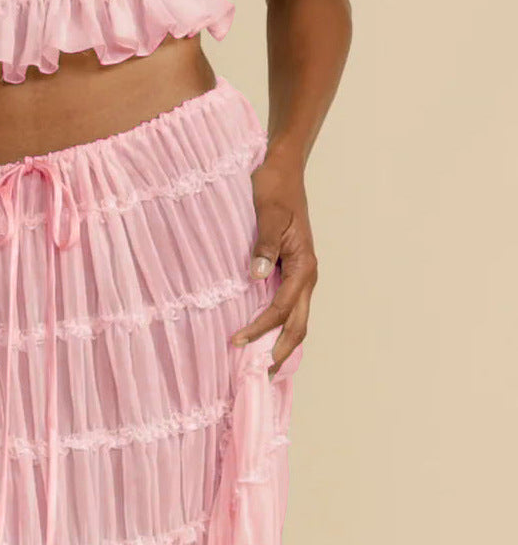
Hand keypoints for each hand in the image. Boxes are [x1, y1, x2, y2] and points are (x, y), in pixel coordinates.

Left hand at [230, 150, 317, 375]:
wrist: (282, 169)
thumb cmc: (274, 189)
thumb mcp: (268, 214)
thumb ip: (263, 245)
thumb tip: (256, 276)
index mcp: (304, 265)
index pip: (282, 308)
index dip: (260, 328)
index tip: (236, 342)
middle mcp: (307, 274)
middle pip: (298, 324)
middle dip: (281, 350)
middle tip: (261, 375)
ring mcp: (301, 272)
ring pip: (297, 316)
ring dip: (282, 340)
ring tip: (264, 364)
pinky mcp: (291, 267)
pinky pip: (289, 303)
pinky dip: (279, 323)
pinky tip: (265, 332)